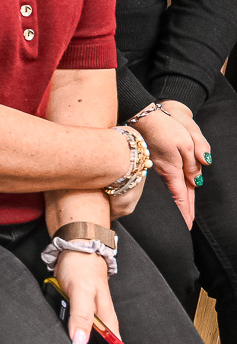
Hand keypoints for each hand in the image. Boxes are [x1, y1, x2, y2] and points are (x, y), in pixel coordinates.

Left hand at [55, 248, 119, 343]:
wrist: (75, 250)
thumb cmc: (82, 268)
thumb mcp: (82, 293)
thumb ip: (81, 317)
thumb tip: (81, 343)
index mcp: (108, 320)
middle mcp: (101, 321)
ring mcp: (90, 316)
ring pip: (88, 339)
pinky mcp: (78, 312)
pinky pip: (77, 329)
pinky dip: (72, 338)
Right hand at [133, 102, 209, 228]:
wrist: (146, 118)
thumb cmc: (167, 129)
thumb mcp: (186, 143)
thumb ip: (193, 162)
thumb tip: (197, 180)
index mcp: (174, 169)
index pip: (182, 195)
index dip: (186, 211)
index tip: (187, 225)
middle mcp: (166, 171)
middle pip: (179, 194)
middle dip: (184, 210)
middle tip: (186, 225)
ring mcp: (160, 167)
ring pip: (175, 186)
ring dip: (181, 201)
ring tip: (184, 213)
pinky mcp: (158, 161)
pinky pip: (170, 179)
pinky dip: (174, 190)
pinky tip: (176, 192)